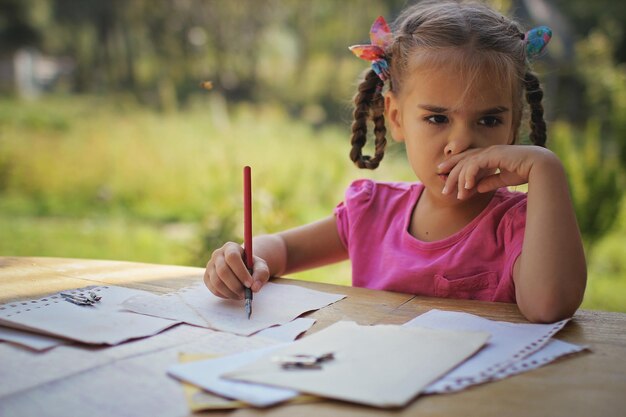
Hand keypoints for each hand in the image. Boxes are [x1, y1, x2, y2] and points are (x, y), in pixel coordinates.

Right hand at [204, 242, 269, 298]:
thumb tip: (254, 287)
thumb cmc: (252, 266)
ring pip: (217, 282)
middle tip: (246, 294)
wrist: (242, 268)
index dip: (241, 271)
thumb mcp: (261, 267)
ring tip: (241, 295)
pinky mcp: (207, 277)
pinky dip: (225, 295)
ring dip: (230, 292)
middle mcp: (218, 254)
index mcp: (231, 247)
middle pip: (222, 270)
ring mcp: (210, 266)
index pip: (232, 257)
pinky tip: (234, 294)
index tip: (250, 284)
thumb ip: (261, 274)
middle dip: (235, 285)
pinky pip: (214, 289)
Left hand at [438, 145, 552, 199]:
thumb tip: (475, 189)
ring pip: (466, 165)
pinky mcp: (494, 155)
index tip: (443, 176)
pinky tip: (467, 187)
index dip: (453, 167)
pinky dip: (469, 175)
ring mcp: (490, 152)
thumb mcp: (502, 179)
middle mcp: (487, 151)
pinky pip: (475, 165)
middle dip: (451, 176)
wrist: (541, 166)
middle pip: (462, 162)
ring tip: (458, 195)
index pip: (466, 160)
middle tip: (445, 191)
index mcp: (489, 155)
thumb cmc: (525, 171)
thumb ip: (488, 182)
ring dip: (460, 181)